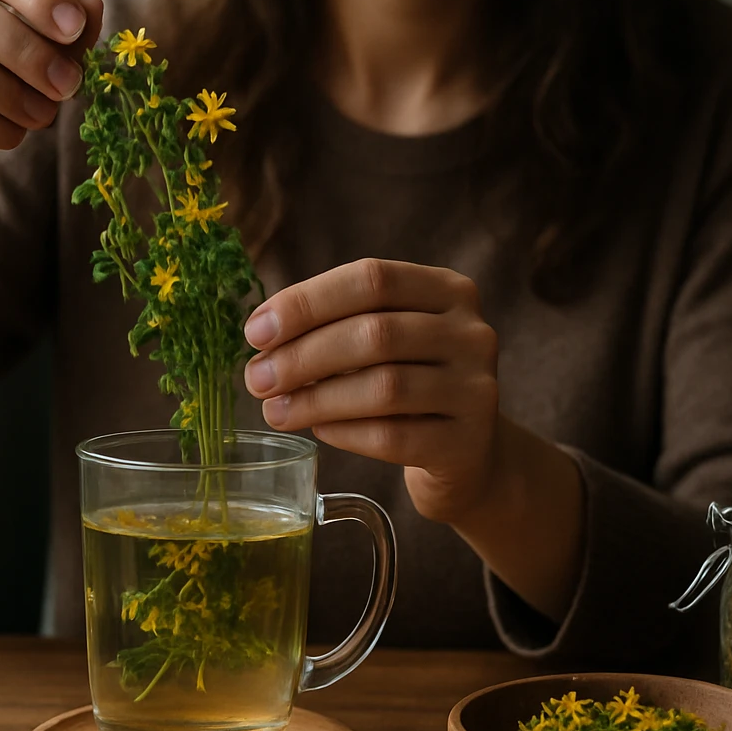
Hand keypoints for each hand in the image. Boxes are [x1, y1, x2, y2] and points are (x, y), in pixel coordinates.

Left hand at [243, 259, 500, 522]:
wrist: (467, 452)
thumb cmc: (410, 382)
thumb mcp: (387, 338)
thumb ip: (338, 324)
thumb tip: (263, 336)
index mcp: (448, 290)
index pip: (372, 278)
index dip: (307, 302)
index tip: (256, 332)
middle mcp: (471, 333)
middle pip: (376, 333)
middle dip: (303, 356)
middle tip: (257, 379)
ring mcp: (476, 389)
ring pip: (385, 387)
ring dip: (317, 399)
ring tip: (276, 410)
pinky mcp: (466, 443)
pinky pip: (393, 437)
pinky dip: (345, 433)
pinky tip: (318, 430)